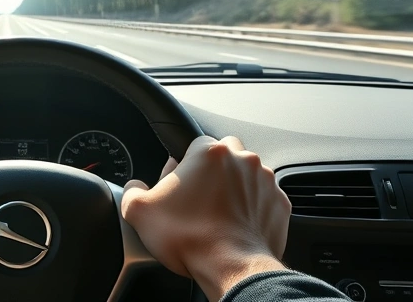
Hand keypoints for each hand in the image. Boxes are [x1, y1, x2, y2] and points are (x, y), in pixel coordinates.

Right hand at [121, 136, 290, 301]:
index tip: (178, 186)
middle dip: (212, 171)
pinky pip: (264, 197)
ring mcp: (265, 182)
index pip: (193, 145)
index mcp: (209, 152)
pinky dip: (253, 207)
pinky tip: (236, 224)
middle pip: (224, 154)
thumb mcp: (140, 212)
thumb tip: (134, 187)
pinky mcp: (280, 204)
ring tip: (218, 214)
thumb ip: (132, 190)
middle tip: (199, 197)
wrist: (232, 269)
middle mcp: (242, 160)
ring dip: (234, 187)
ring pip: (246, 174)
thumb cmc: (190, 237)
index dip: (182, 166)